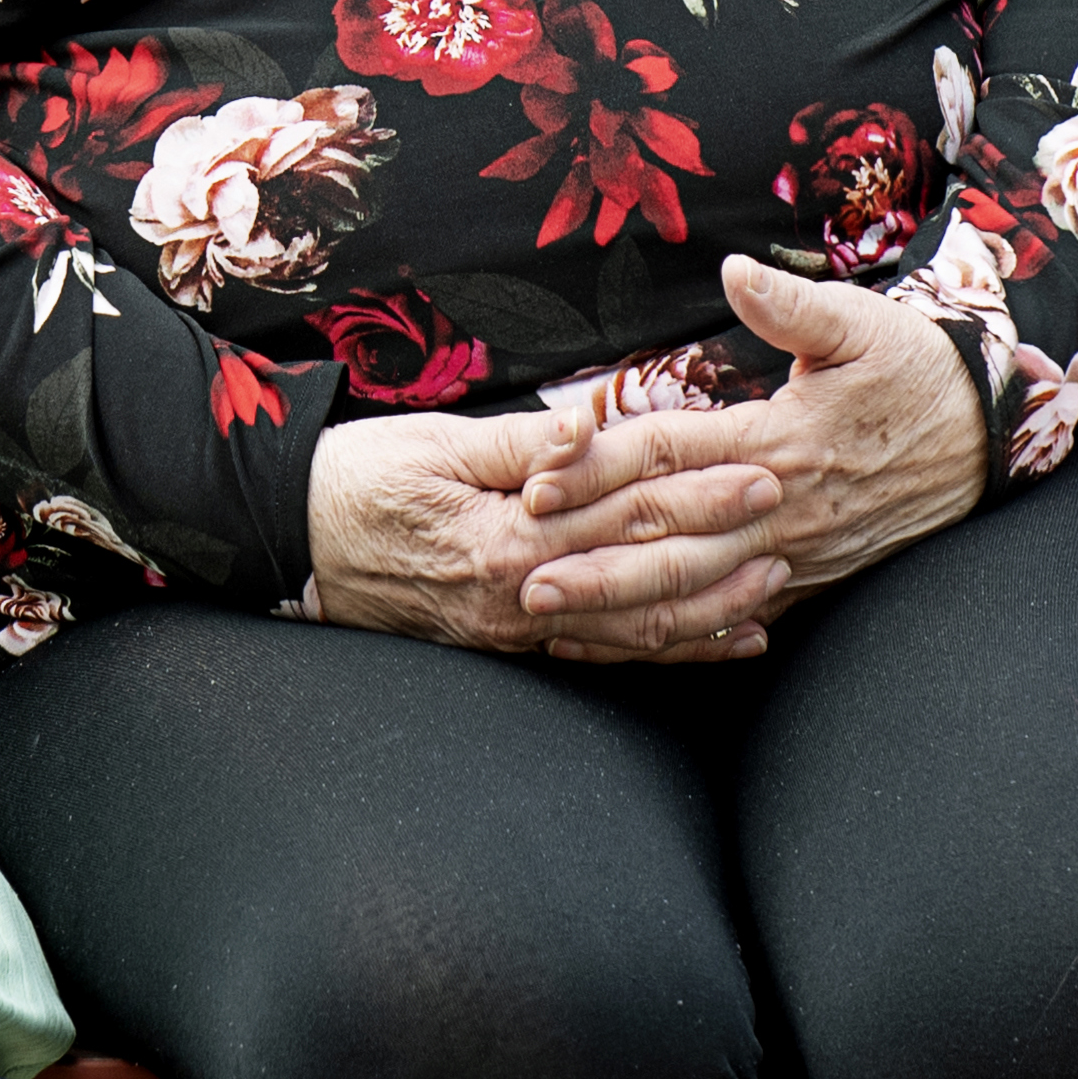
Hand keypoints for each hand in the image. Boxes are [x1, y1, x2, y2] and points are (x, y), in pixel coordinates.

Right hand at [305, 405, 781, 662]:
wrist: (290, 544)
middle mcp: (518, 593)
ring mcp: (513, 627)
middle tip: (787, 515)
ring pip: (629, 626)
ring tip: (771, 586)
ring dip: (705, 608)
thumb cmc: (357, 480)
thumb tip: (590, 425)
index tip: (757, 465)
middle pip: (640, 567)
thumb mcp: (434, 444)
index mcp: (506, 535)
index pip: (623, 508)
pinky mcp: (505, 642)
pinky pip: (597, 653)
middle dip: (721, 545)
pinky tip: (711, 642)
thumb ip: (522, 444)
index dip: (696, 488)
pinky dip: (659, 649)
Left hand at [526, 260, 990, 616]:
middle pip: (668, 538)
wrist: (988, 438)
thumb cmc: (916, 371)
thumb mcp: (861, 323)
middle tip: (519, 577)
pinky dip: (675, 636)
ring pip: (694, 590)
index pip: (669, 454)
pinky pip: (729, 617)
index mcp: (779, 439)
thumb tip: (733, 268)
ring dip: (620, 609)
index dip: (600, 466)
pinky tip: (622, 645)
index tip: (538, 481)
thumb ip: (791, 306)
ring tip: (551, 621)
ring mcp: (792, 552)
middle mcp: (778, 506)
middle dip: (592, 562)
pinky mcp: (806, 579)